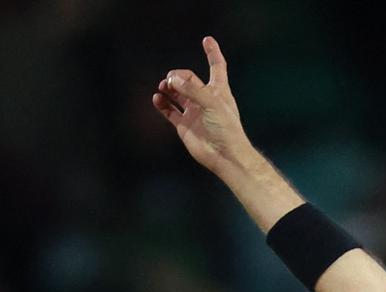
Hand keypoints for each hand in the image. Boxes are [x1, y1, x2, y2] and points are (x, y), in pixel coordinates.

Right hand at [152, 36, 249, 176]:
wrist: (224, 156)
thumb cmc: (226, 129)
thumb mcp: (212, 103)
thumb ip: (192, 89)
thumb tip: (172, 80)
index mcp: (219, 92)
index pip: (217, 67)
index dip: (212, 53)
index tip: (207, 39)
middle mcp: (206, 100)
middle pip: (189, 79)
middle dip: (178, 76)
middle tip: (171, 80)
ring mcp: (194, 112)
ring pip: (177, 93)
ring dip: (168, 87)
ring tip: (164, 88)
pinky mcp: (184, 125)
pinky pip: (169, 110)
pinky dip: (161, 103)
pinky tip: (157, 98)